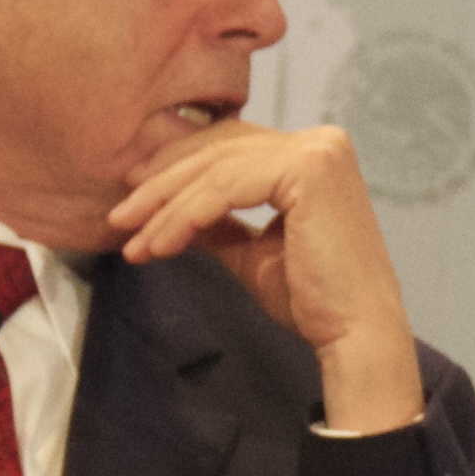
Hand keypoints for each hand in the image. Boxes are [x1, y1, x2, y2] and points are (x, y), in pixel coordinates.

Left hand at [109, 120, 423, 433]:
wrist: (354, 334)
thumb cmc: (313, 300)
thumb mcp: (253, 251)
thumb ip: (219, 223)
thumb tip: (171, 211)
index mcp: (314, 154)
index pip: (231, 146)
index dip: (177, 168)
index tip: (134, 198)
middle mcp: (321, 142)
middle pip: (219, 150)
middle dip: (162, 185)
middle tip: (120, 218)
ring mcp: (318, 152)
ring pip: (216, 169)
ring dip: (165, 207)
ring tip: (133, 241)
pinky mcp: (308, 171)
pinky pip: (225, 188)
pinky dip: (185, 216)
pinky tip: (159, 245)